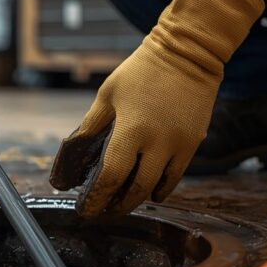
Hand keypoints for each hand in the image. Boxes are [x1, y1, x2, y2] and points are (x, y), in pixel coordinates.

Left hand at [50, 0, 265, 217]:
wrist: (188, 54)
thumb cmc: (141, 72)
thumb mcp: (107, 95)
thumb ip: (91, 127)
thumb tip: (72, 158)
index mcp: (131, 130)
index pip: (110, 178)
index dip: (96, 199)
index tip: (85, 210)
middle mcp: (157, 144)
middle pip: (135, 191)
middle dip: (116, 207)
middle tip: (103, 212)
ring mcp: (179, 146)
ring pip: (157, 188)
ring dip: (137, 200)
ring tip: (122, 203)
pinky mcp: (193, 144)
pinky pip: (175, 177)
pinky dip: (159, 188)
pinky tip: (148, 191)